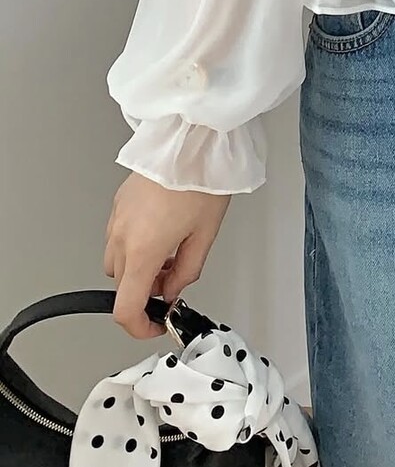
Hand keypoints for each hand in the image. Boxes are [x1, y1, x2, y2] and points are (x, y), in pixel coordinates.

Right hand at [104, 171, 230, 338]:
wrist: (191, 140)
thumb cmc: (202, 179)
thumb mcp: (205, 234)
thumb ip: (187, 270)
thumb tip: (173, 290)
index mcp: (143, 250)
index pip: (125, 309)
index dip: (140, 327)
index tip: (156, 324)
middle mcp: (121, 236)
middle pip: (121, 285)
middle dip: (146, 290)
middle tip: (175, 278)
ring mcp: (116, 218)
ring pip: (116, 261)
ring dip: (138, 267)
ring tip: (170, 251)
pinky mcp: (118, 203)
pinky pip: (118, 236)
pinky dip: (135, 244)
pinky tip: (161, 230)